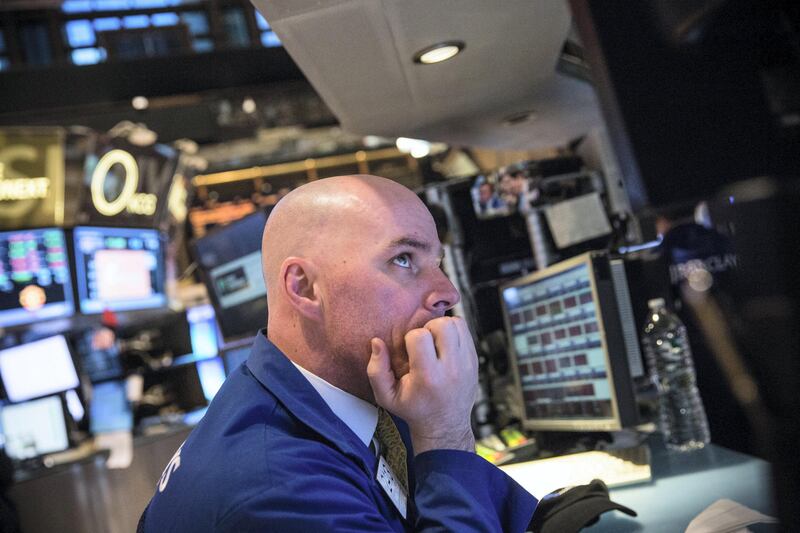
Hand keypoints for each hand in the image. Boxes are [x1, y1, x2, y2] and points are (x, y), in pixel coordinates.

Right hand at [367, 316, 477, 453]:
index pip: (419, 336)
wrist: (444, 425)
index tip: (410, 353)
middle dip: (428, 329)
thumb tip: (377, 342)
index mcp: (428, 376)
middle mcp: (451, 368)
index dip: (410, 339)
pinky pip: (465, 330)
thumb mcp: (386, 397)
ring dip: (441, 328)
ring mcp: (467, 363)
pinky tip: (444, 346)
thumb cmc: (414, 409)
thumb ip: (376, 370)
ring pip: (456, 323)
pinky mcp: (475, 360)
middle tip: (423, 344)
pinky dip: (453, 332)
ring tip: (434, 343)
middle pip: (442, 325)